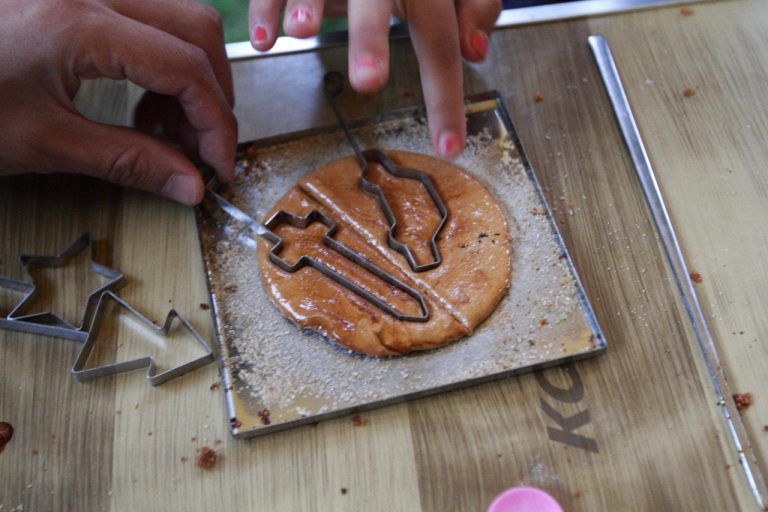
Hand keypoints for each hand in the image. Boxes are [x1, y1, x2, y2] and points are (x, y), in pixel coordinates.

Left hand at [0, 0, 236, 204]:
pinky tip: (141, 103)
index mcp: (81, 25)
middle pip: (196, 29)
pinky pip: (144, 17)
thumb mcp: (42, 142)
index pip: (186, 68)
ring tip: (169, 129)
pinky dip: (160, 62)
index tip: (217, 165)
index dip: (216, 123)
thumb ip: (128, 161)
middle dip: (213, 93)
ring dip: (190, 74)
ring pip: (176, 16)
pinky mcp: (73, 0)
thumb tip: (188, 184)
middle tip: (204, 145)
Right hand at [248, 0, 500, 158]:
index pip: (440, 40)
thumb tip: (474, 50)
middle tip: (369, 80)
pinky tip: (264, 38)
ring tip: (301, 31)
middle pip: (376, 3)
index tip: (448, 146)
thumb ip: (473, 5)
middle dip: (370, 39)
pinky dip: (265, 7)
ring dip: (308, 3)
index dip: (446, 95)